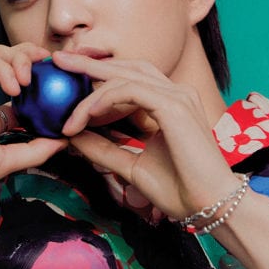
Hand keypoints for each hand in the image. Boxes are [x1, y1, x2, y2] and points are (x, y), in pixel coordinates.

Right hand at [0, 43, 65, 204]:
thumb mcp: (4, 160)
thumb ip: (35, 150)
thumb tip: (65, 142)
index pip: (23, 95)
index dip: (44, 90)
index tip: (65, 91)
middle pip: (15, 67)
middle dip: (37, 64)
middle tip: (54, 69)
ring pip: (2, 56)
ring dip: (22, 62)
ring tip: (29, 80)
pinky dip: (5, 67)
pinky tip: (13, 86)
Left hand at [53, 52, 237, 220]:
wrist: (209, 207)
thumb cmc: (179, 189)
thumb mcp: (130, 166)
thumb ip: (104, 149)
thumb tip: (74, 137)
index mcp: (170, 103)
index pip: (129, 77)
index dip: (98, 75)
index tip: (68, 80)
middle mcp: (175, 93)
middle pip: (126, 67)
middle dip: (89, 64)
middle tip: (58, 61)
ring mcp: (177, 96)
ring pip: (124, 77)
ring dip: (91, 91)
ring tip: (68, 111)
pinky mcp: (174, 106)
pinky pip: (130, 91)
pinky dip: (105, 99)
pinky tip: (87, 114)